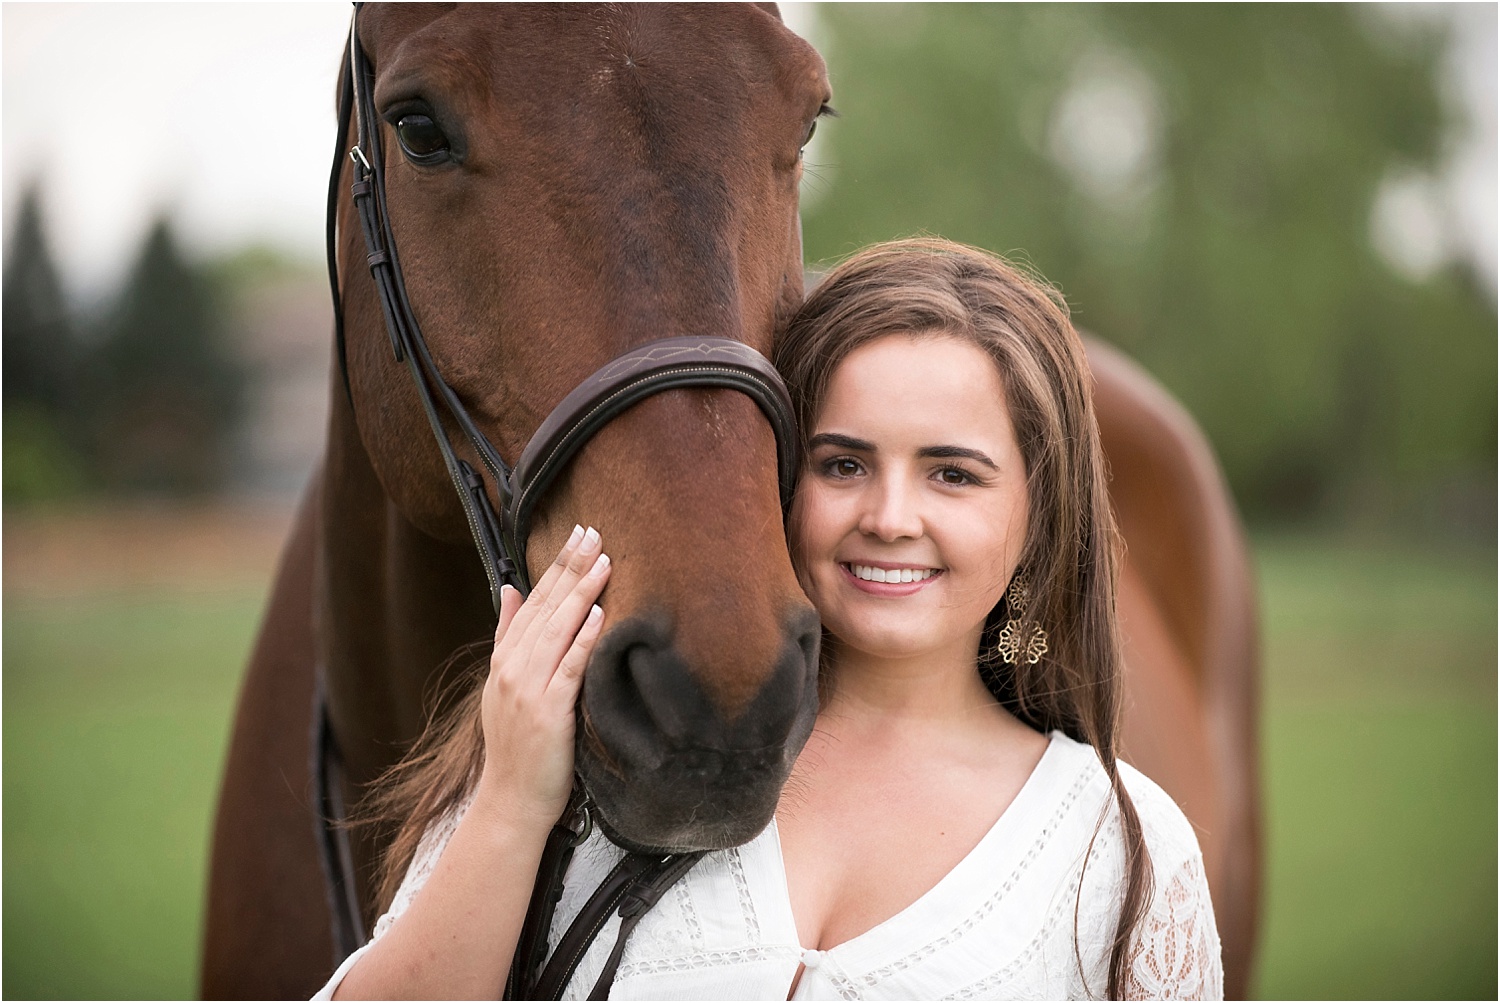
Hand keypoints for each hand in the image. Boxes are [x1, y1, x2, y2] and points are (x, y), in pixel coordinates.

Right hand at [475, 524, 609, 826]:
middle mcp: (513, 669)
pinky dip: (582, 640)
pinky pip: (569, 669)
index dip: (556, 566)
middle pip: (546, 608)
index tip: (577, 535)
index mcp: (505, 659)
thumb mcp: (504, 684)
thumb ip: (509, 635)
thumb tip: (513, 590)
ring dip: (581, 593)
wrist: (510, 800)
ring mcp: (528, 690)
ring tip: (603, 561)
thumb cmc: (517, 745)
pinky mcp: (548, 713)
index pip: (534, 601)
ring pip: (557, 631)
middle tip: (593, 532)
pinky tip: (597, 615)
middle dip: (570, 567)